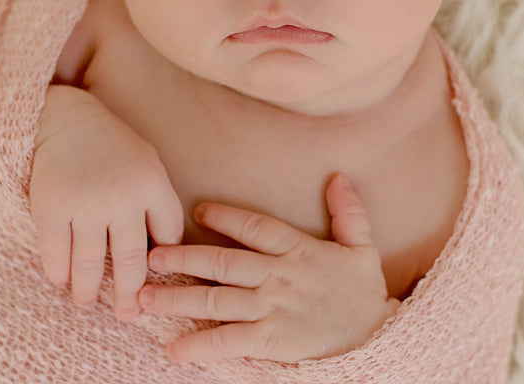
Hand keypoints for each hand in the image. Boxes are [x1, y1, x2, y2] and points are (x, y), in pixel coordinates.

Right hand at [30, 85, 183, 320]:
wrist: (66, 119)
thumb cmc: (112, 146)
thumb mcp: (148, 164)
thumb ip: (156, 204)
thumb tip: (161, 255)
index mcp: (152, 184)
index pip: (168, 237)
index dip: (163, 261)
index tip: (155, 279)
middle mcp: (121, 198)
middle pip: (130, 263)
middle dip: (128, 297)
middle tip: (127, 316)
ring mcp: (84, 205)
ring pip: (90, 266)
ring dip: (88, 293)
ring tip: (87, 305)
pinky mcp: (51, 209)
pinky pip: (56, 256)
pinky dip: (59, 274)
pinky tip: (62, 280)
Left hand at [138, 173, 399, 362]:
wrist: (379, 340)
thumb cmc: (363, 293)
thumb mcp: (362, 247)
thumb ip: (348, 212)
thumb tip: (339, 176)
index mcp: (297, 248)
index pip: (254, 226)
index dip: (224, 216)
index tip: (197, 209)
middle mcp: (279, 276)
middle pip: (223, 262)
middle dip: (183, 258)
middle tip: (150, 256)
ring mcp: (273, 310)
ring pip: (217, 300)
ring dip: (178, 297)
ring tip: (145, 297)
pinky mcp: (272, 343)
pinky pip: (230, 342)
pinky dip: (200, 344)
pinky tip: (174, 348)